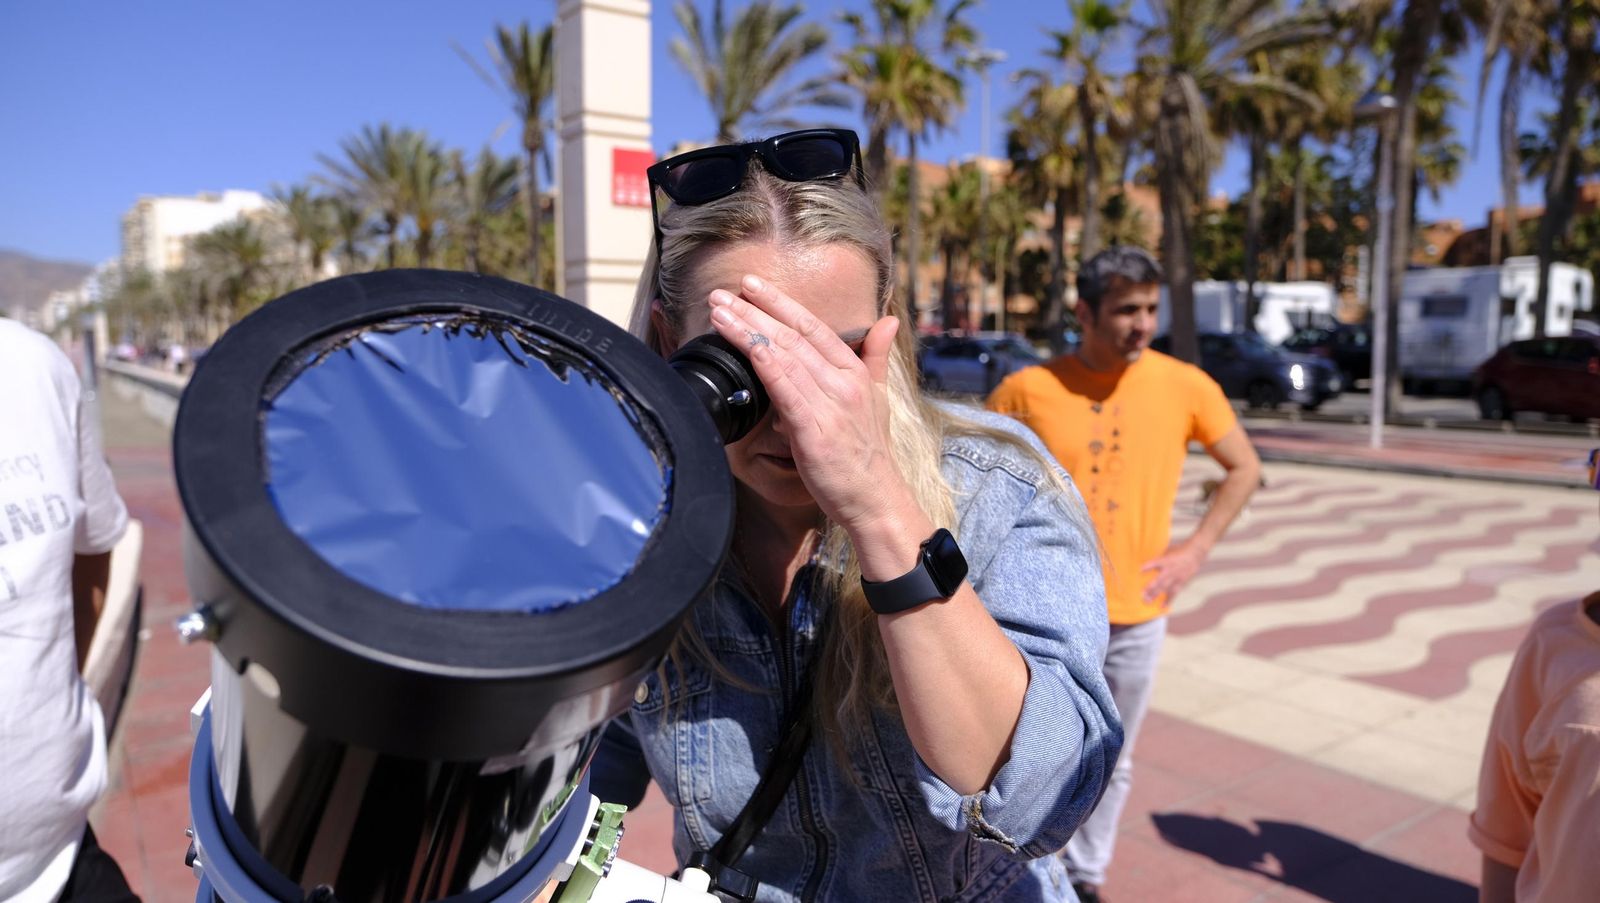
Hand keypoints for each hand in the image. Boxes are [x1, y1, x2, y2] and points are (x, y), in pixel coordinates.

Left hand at [706, 274, 906, 531]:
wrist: (875, 499)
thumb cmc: (869, 453)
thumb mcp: (878, 397)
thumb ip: (876, 356)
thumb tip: (889, 320)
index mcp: (854, 371)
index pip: (813, 327)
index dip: (780, 303)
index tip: (752, 286)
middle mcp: (843, 382)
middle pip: (793, 336)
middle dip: (754, 311)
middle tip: (722, 293)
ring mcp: (830, 404)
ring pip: (784, 356)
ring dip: (747, 331)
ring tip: (719, 313)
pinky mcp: (814, 429)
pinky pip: (784, 387)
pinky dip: (763, 362)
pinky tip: (743, 346)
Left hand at [1140, 541, 1206, 604]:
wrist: (1195, 554)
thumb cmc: (1179, 551)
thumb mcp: (1168, 551)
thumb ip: (1159, 558)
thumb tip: (1147, 563)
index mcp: (1167, 560)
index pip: (1156, 563)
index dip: (1148, 566)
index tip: (1140, 570)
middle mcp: (1171, 570)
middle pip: (1160, 580)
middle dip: (1150, 587)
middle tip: (1142, 594)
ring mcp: (1176, 577)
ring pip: (1165, 588)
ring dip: (1156, 595)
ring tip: (1148, 601)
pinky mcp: (1181, 582)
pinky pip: (1174, 593)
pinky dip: (1168, 600)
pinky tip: (1162, 607)